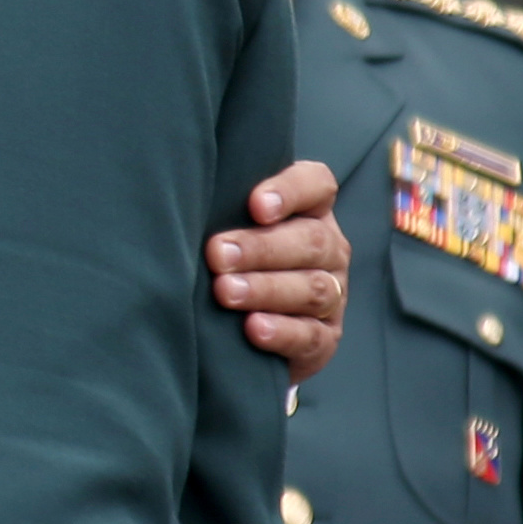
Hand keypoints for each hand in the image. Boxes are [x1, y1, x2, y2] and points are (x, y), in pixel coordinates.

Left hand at [207, 160, 349, 382]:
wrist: (242, 328)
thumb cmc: (232, 258)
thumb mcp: (231, 225)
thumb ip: (225, 209)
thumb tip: (188, 200)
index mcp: (312, 210)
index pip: (316, 185)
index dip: (289, 192)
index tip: (255, 204)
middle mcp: (329, 249)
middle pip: (311, 241)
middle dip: (260, 248)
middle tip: (217, 254)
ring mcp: (334, 294)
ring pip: (312, 288)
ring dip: (266, 289)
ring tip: (225, 291)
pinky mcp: (326, 338)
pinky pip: (312, 336)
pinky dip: (283, 332)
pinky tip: (254, 328)